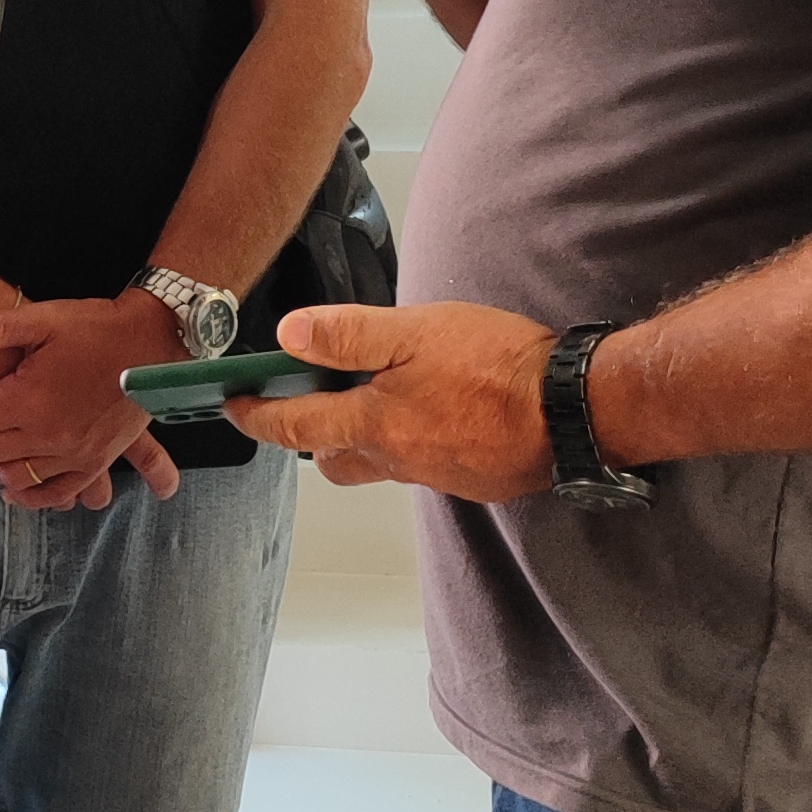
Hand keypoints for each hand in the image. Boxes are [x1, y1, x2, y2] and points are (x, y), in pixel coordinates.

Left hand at [0, 296, 182, 510]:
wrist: (153, 343)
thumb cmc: (98, 329)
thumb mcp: (44, 318)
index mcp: (29, 399)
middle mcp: (48, 434)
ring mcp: (73, 454)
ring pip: (13, 475)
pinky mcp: (94, 463)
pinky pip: (53, 493)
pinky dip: (30, 495)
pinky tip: (16, 487)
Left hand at [225, 298, 557, 501]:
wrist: (576, 410)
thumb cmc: (502, 367)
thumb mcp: (417, 332)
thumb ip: (349, 336)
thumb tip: (289, 336)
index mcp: (376, 425)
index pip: (295, 426)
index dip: (258, 416)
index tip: (236, 407)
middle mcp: (399, 460)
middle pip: (333, 459)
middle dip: (313, 436)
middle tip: (310, 402)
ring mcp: (436, 475)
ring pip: (380, 464)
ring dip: (366, 438)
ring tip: (380, 398)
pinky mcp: (471, 479)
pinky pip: (424, 466)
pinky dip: (414, 443)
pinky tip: (437, 412)